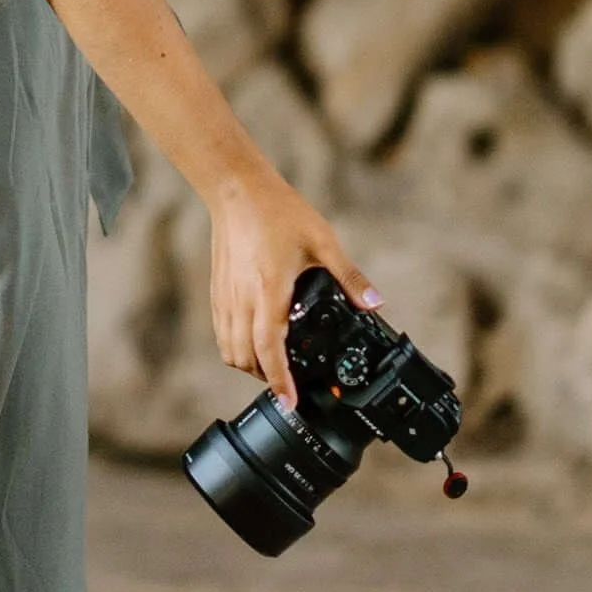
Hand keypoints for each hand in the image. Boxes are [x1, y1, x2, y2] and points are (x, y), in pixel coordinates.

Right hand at [208, 167, 380, 406]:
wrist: (236, 189)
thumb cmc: (278, 211)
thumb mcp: (323, 242)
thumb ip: (350, 276)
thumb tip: (374, 303)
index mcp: (269, 290)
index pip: (270, 349)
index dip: (280, 380)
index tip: (290, 402)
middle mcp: (242, 299)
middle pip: (246, 358)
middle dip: (267, 378)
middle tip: (291, 384)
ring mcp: (226, 296)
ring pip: (229, 349)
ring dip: (249, 365)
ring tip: (273, 367)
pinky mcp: (217, 291)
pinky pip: (221, 332)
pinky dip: (235, 347)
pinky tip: (254, 341)